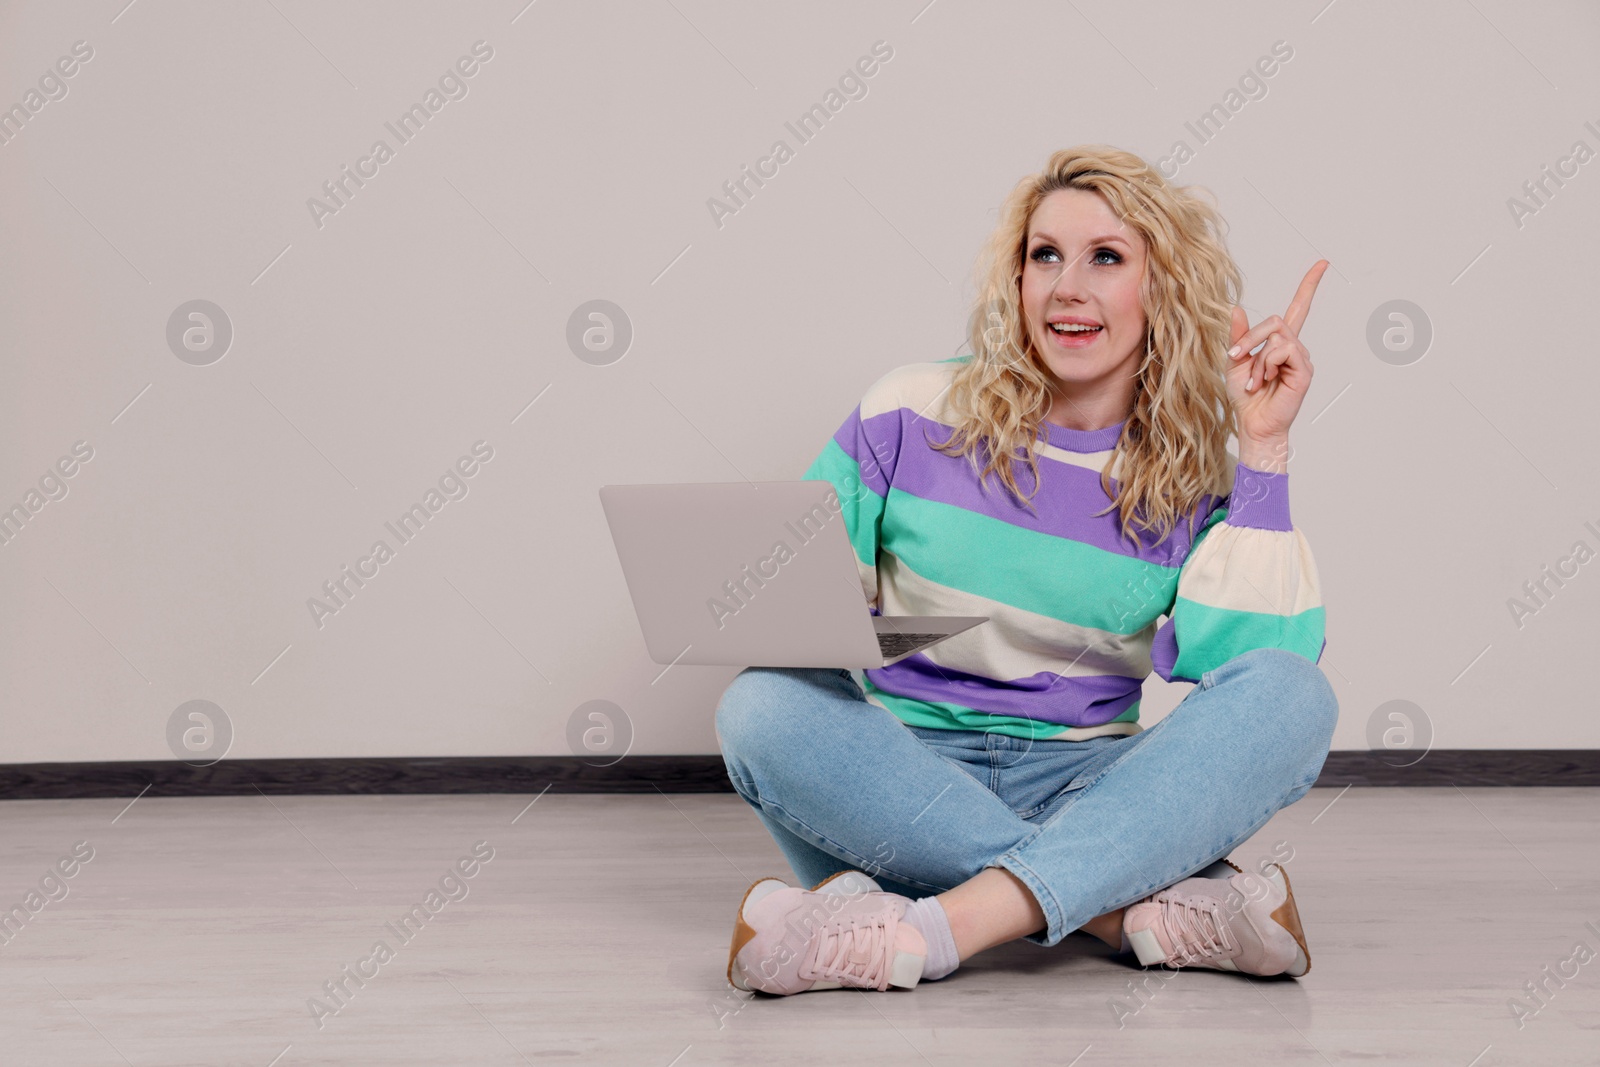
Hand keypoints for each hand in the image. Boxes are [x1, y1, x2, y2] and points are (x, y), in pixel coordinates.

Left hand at [1225, 260, 1326, 445]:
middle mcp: (1294, 348)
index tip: (1323, 264)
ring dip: (1257, 358)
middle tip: (1236, 357)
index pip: (1298, 309)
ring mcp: (1302, 358)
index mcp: (1279, 343)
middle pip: (1275, 320)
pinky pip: (1284, 351)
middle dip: (1251, 338)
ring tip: (1256, 380)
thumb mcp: (1236, 361)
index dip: (1309, 286)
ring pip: (1277, 337)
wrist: (1253, 424)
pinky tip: (1266, 380)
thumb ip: (1239, 335)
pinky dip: (1267, 364)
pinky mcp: (1304, 370)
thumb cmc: (1246, 397)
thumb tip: (1236, 307)